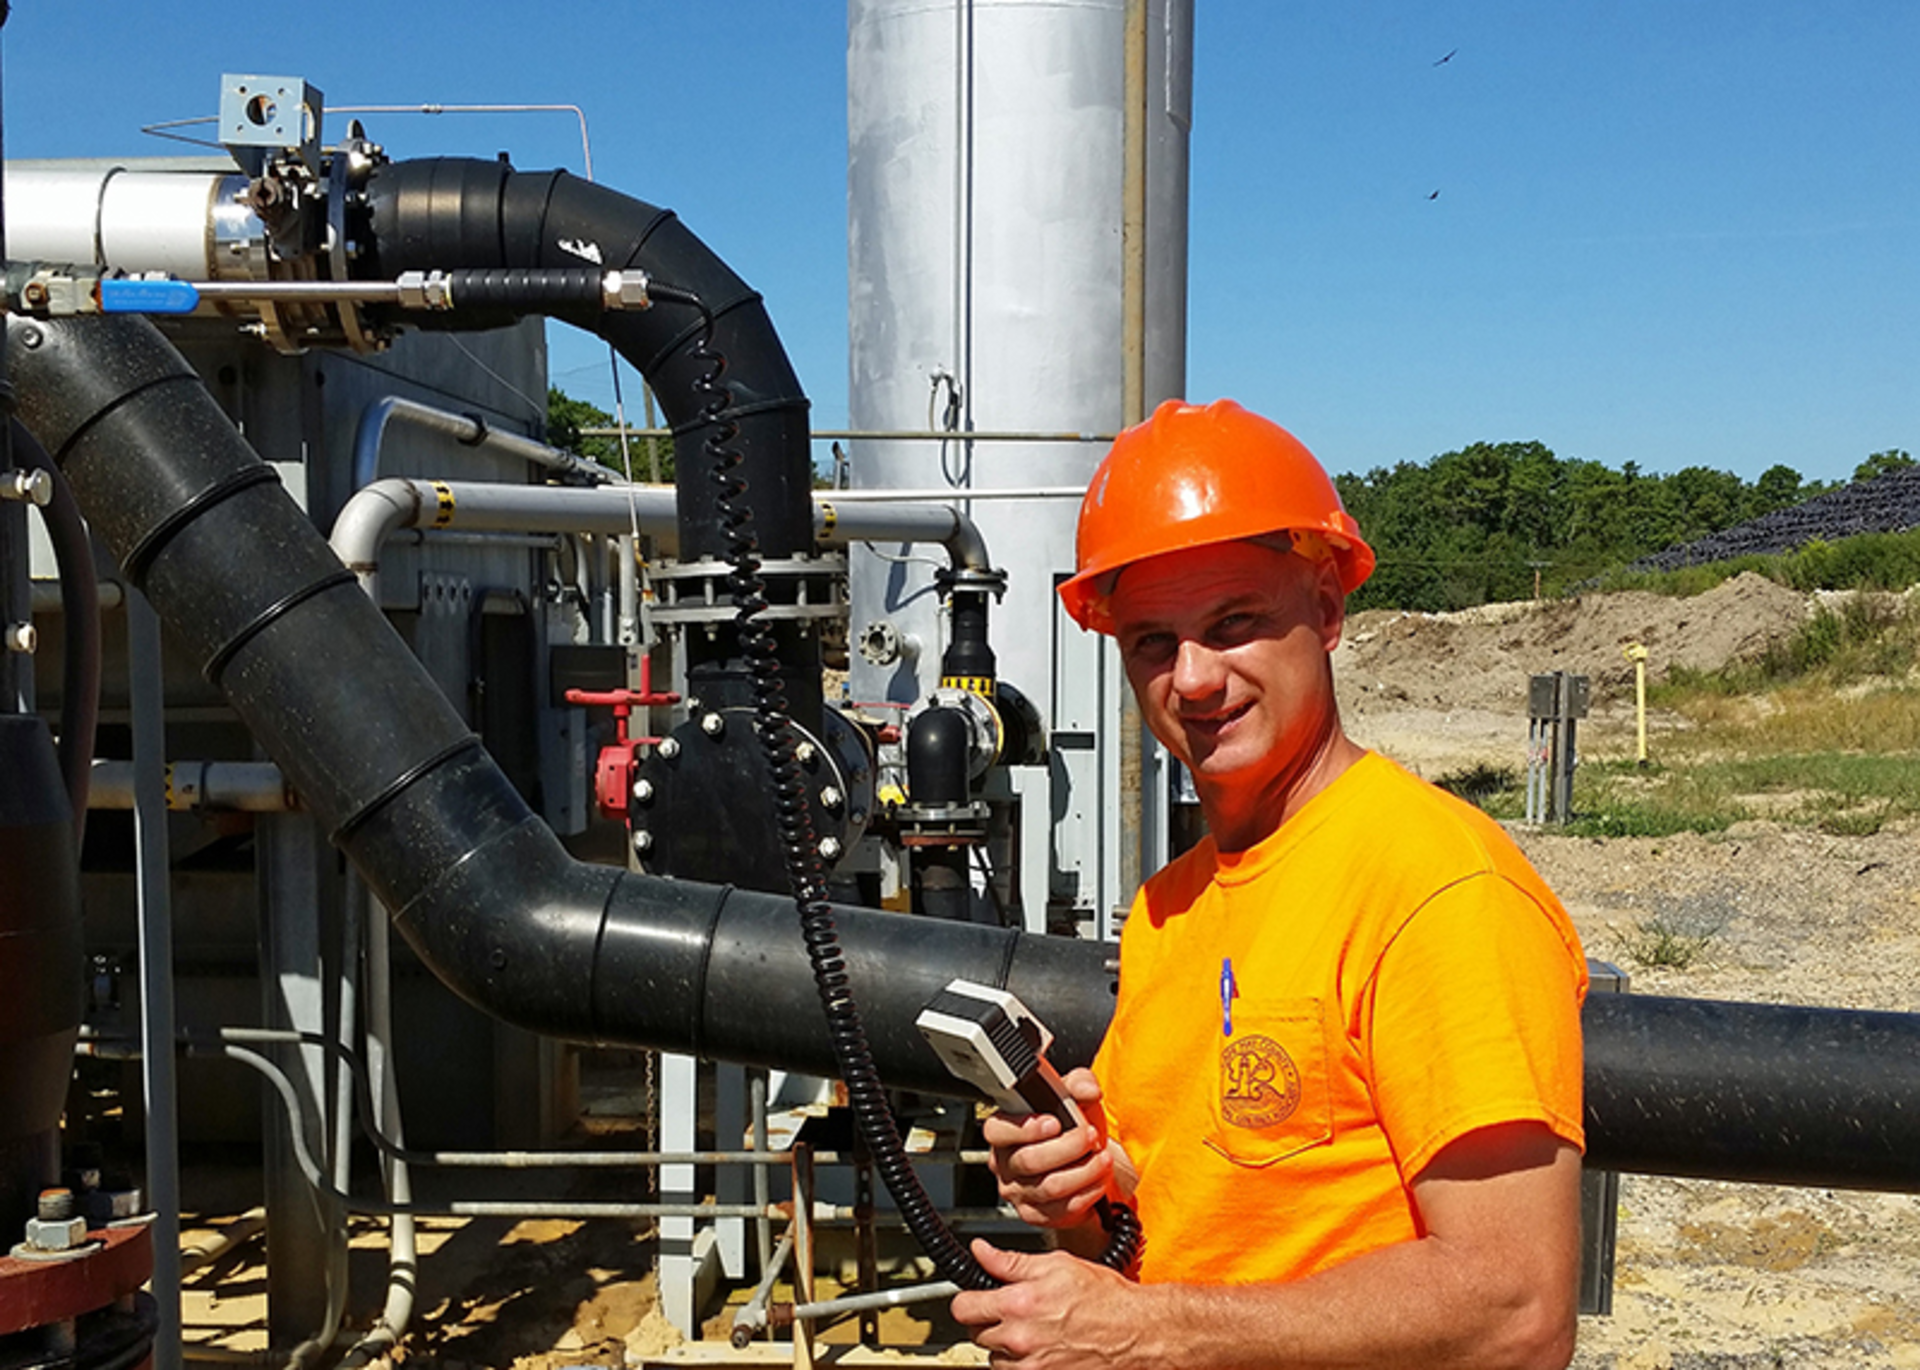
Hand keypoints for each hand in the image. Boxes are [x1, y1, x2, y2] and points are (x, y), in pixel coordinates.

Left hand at [951, 1239, 1148, 1369]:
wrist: (1136, 1332)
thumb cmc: (1104, 1298)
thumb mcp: (1057, 1265)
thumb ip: (1010, 1262)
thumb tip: (980, 1251)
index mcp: (1019, 1304)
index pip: (964, 1307)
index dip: (969, 1299)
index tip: (976, 1297)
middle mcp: (1020, 1340)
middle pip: (976, 1334)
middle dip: (989, 1322)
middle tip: (1012, 1311)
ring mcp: (1031, 1367)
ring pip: (994, 1358)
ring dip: (1006, 1346)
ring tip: (1033, 1331)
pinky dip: (1022, 1364)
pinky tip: (1042, 1349)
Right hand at [981, 1068, 1117, 1229]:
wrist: (1087, 1164)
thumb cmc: (1072, 1129)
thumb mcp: (1075, 1099)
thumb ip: (1079, 1084)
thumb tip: (1087, 1088)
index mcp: (1004, 1130)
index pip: (998, 1130)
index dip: (1025, 1127)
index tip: (1054, 1122)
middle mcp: (1005, 1163)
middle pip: (1029, 1160)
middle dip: (1067, 1147)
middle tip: (1089, 1136)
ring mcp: (1018, 1192)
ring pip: (1049, 1186)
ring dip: (1084, 1171)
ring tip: (1102, 1158)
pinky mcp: (1036, 1215)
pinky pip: (1062, 1209)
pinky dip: (1088, 1192)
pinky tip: (1099, 1179)